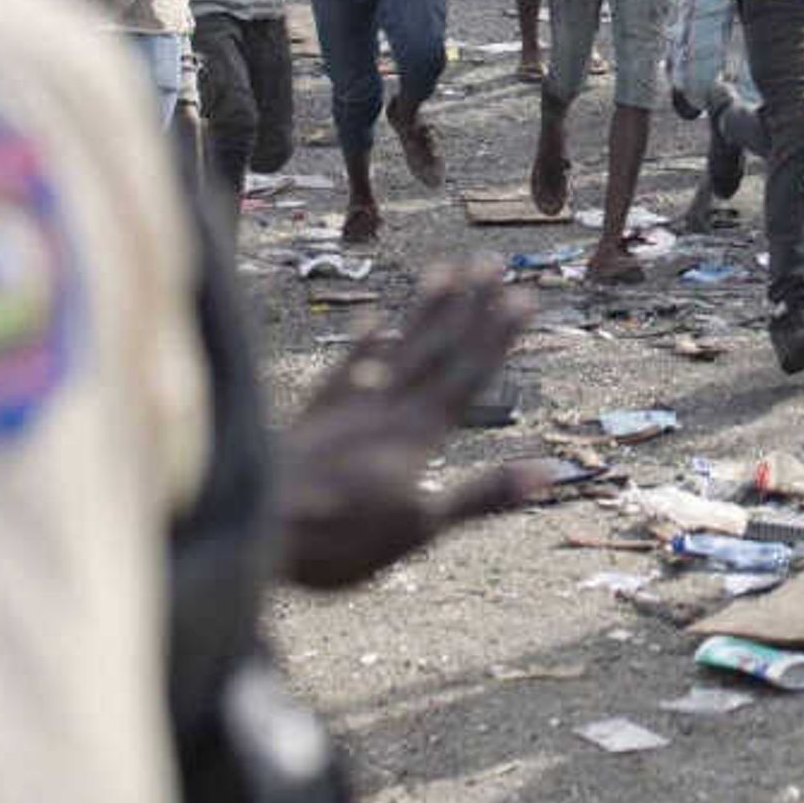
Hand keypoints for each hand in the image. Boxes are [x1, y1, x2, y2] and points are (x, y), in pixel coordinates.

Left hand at [275, 262, 554, 589]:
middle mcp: (388, 410)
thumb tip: (547, 473)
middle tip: (492, 263)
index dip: (496, 337)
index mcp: (419, 435)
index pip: (468, 376)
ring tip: (444, 270)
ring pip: (395, 349)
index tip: (522, 297)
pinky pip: (344, 370)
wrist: (256, 528)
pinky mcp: (314, 417)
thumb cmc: (342, 539)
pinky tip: (370, 319)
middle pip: (436, 351)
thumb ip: (483, 497)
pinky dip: (361, 345)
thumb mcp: (423, 529)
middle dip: (468, 307)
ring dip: (424, 311)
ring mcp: (349, 408)